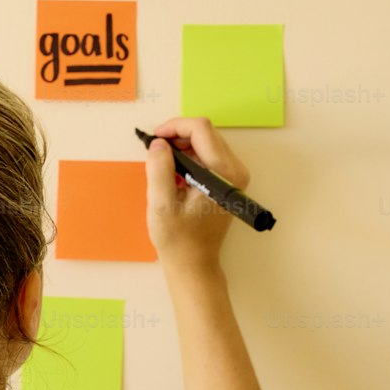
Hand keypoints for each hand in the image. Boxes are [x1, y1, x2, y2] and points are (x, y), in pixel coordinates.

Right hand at [144, 116, 250, 273]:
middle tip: (155, 152)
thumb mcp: (161, 204)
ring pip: (206, 141)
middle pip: (205, 132)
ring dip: (181, 146)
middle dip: (177, 136)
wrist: (193, 262)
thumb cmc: (178, 239)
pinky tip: (174, 174)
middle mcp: (234, 171)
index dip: (174, 127)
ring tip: (163, 166)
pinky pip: (207, 155)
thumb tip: (159, 143)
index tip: (155, 138)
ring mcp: (233, 175)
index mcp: (223, 174)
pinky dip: (188, 157)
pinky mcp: (227, 180)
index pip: (201, 129)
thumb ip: (159, 169)